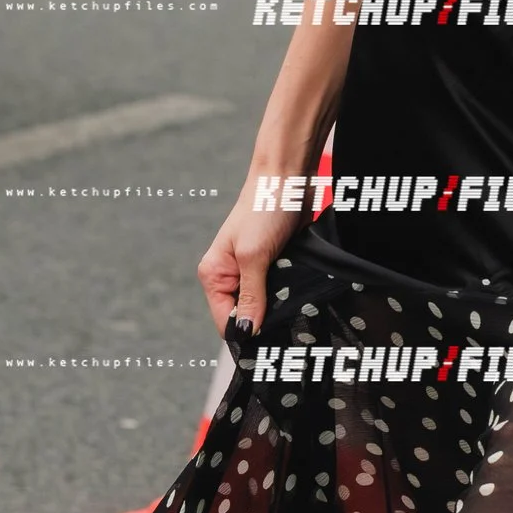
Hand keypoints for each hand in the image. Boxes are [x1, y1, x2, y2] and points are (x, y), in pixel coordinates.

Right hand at [197, 178, 306, 342]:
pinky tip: (299, 289)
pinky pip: (279, 292)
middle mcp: (230, 276)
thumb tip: (246, 332)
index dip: (247, 331)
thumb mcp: (253, 256)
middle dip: (265, 318)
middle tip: (286, 313)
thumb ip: (250, 296)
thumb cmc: (264, 208)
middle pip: (246, 317)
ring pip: (265, 306)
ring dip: (280, 305)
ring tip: (294, 296)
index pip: (225, 321)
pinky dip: (289, 293)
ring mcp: (252, 272)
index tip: (270, 335)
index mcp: (214, 275)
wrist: (287, 178)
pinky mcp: (272, 266)